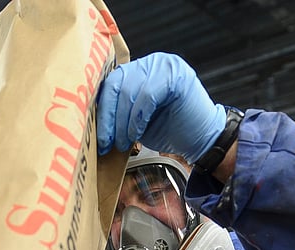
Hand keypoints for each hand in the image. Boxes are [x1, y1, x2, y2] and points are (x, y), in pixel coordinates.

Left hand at [96, 53, 225, 161]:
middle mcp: (151, 62)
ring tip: (123, 142)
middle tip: (108, 142)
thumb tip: (92, 123)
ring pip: (130, 91)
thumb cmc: (169, 130)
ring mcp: (165, 65)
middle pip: (117, 85)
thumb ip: (118, 112)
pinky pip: (147, 95)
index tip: (97, 135)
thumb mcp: (136, 120)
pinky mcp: (176, 75)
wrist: (202, 138)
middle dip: (109, 118)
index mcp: (139, 70)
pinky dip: (138, 117)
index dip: (101, 111)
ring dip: (123, 122)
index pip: (111, 84)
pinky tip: (138, 133)